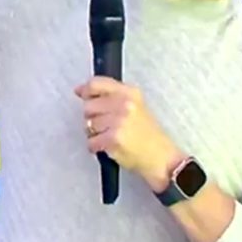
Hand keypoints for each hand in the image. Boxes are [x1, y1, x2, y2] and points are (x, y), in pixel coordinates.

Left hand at [75, 76, 183, 190]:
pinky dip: (96, 147)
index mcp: (129, 93)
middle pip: (88, 106)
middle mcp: (124, 104)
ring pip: (88, 125)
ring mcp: (118, 121)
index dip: (86, 90)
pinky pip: (91, 142)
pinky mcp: (113, 139)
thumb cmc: (148, 135)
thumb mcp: (134, 105)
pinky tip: (109, 147)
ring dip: (95, 134)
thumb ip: (109, 95)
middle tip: (106, 125)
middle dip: (92, 118)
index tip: (82, 94)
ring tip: (111, 136)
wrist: (161, 157)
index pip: (96, 84)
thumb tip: (81, 90)